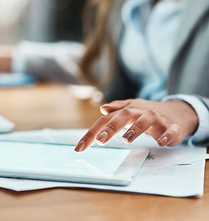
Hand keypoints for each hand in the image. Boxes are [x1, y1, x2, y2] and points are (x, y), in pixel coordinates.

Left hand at [75, 99, 198, 151]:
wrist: (177, 112)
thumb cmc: (147, 113)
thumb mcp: (131, 109)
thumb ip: (116, 110)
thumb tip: (102, 109)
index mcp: (126, 112)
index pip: (105, 121)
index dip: (91, 133)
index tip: (79, 148)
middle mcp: (140, 112)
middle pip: (124, 116)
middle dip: (112, 127)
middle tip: (101, 140)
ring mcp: (157, 119)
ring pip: (147, 119)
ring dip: (136, 128)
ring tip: (126, 140)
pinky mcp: (173, 127)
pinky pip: (171, 130)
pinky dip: (167, 135)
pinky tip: (161, 142)